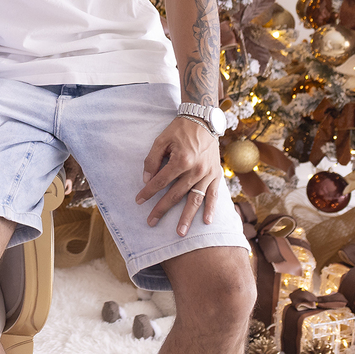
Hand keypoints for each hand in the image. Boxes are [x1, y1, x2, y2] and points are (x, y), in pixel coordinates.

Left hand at [135, 117, 221, 236]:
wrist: (204, 121)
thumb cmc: (180, 130)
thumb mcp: (161, 140)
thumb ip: (152, 159)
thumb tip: (146, 179)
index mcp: (181, 160)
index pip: (160, 181)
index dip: (148, 192)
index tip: (138, 201)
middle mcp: (195, 170)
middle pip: (175, 195)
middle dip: (161, 209)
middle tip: (151, 222)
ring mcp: (207, 174)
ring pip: (194, 200)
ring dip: (186, 217)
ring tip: (179, 232)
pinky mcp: (216, 175)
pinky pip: (213, 195)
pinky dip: (210, 209)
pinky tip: (205, 222)